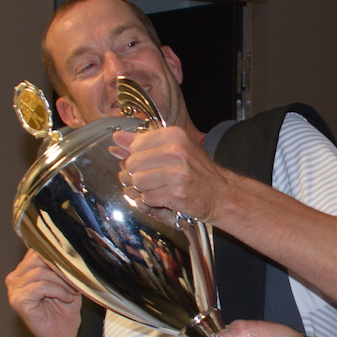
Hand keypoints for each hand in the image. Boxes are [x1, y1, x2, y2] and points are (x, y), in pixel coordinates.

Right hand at [6, 250, 81, 336]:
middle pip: (37, 259)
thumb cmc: (64, 310)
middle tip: (73, 282)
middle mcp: (14, 278)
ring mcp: (13, 290)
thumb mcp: (66, 281)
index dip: (57, 257)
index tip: (72, 268)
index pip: (37, 251)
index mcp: (23, 271)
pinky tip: (66, 298)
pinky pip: (40, 287)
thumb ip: (60, 265)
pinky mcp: (17, 302)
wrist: (62, 335)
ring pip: (40, 273)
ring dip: (61, 282)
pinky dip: (57, 291)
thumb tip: (66, 249)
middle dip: (60, 269)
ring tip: (71, 292)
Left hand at [115, 126, 231, 221]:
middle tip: (149, 179)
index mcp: (174, 135)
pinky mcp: (176, 194)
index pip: (135, 144)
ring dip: (143, 189)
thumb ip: (142, 143)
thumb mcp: (173, 148)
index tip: (146, 163)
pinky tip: (163, 197)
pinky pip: (147, 198)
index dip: (135, 157)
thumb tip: (116, 138)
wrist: (220, 194)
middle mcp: (176, 151)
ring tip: (157, 188)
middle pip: (133, 164)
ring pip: (137, 182)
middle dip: (135, 175)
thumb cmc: (195, 171)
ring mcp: (176, 173)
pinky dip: (151, 201)